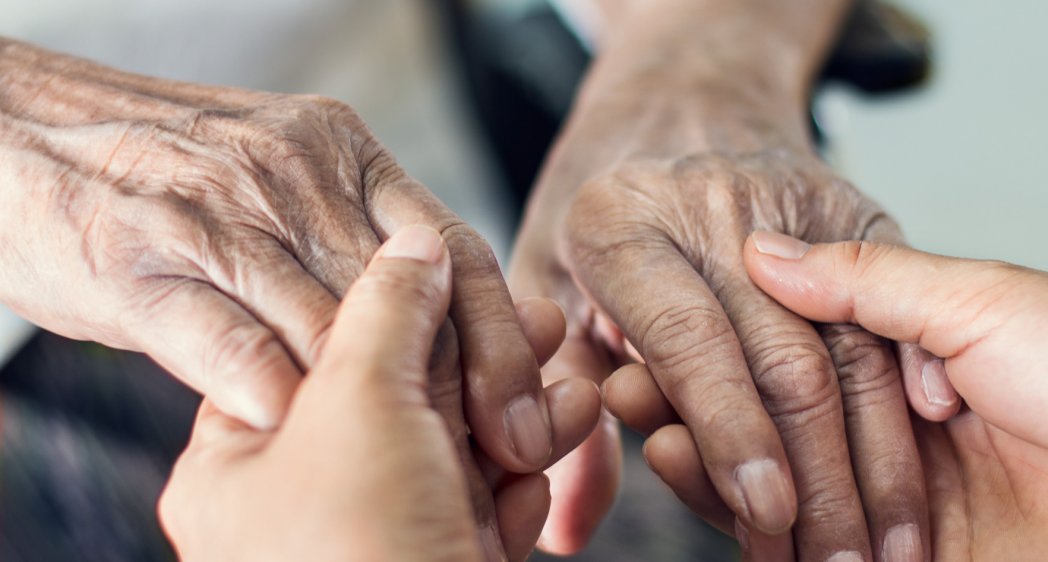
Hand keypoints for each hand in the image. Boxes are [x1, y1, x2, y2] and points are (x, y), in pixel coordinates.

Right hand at [0, 39, 556, 476]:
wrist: (21, 132)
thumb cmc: (169, 177)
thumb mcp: (285, 182)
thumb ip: (360, 246)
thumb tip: (448, 333)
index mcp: (344, 154)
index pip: (454, 248)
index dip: (503, 337)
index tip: (531, 415)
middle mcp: (293, 175)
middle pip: (410, 296)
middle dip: (461, 384)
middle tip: (499, 455)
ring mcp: (217, 216)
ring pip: (328, 324)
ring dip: (377, 410)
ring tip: (413, 472)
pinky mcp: (141, 264)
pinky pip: (229, 344)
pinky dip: (274, 398)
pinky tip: (302, 439)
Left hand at [159, 226, 601, 561]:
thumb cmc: (359, 554)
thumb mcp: (361, 403)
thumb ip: (388, 308)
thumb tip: (413, 238)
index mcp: (239, 465)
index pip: (319, 349)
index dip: (396, 305)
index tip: (458, 266)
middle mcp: (299, 506)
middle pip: (398, 399)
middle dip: (479, 360)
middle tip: (540, 321)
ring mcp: (369, 546)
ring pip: (451, 451)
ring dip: (518, 417)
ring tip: (573, 387)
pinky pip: (480, 506)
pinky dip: (524, 479)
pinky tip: (565, 445)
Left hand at [510, 2, 955, 556]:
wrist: (685, 95)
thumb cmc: (602, 205)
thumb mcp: (549, 285)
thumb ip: (560, 401)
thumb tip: (564, 528)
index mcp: (622, 223)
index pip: (690, 342)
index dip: (729, 436)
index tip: (765, 516)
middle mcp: (711, 206)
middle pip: (784, 359)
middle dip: (817, 477)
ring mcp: (794, 203)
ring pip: (852, 351)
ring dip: (876, 460)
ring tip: (891, 544)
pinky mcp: (856, 210)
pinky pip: (893, 319)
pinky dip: (910, 406)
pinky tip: (922, 472)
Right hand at [610, 233, 1047, 559]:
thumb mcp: (981, 296)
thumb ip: (866, 284)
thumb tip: (764, 249)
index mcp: (912, 358)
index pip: (788, 351)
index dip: (720, 340)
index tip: (651, 324)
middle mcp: (893, 431)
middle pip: (770, 423)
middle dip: (694, 402)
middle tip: (624, 379)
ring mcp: (895, 503)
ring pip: (777, 487)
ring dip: (705, 459)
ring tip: (647, 424)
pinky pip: (809, 547)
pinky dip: (751, 521)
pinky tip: (696, 477)